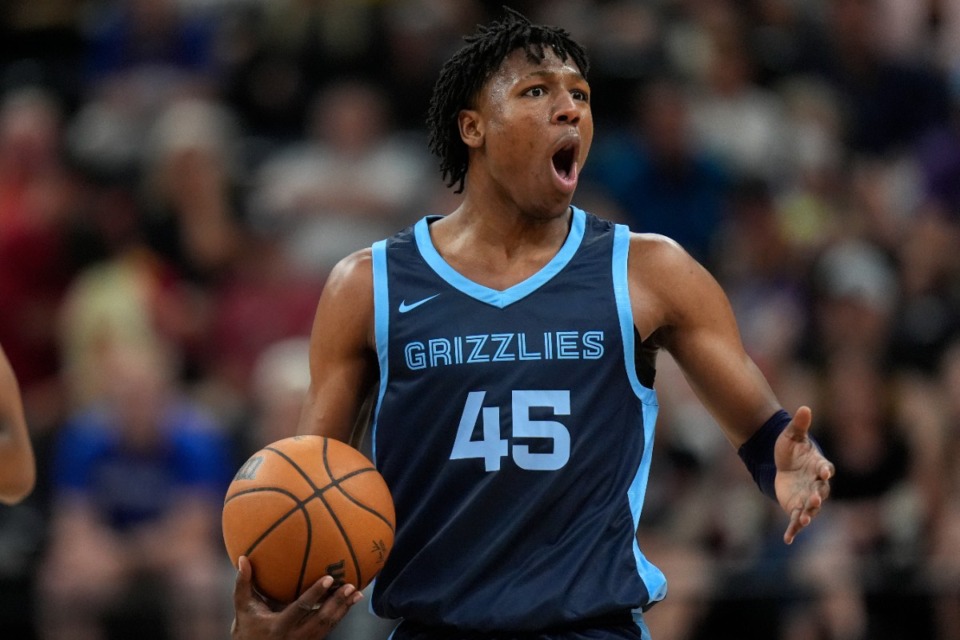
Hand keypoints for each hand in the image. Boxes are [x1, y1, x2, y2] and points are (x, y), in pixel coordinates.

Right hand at [231, 556, 362, 638]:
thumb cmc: (246, 627)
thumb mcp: (243, 608)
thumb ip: (243, 584)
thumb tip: (242, 558)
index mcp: (280, 625)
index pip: (302, 608)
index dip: (316, 594)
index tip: (329, 578)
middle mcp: (295, 636)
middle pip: (322, 619)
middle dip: (338, 603)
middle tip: (350, 586)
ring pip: (329, 626)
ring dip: (344, 609)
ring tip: (357, 593)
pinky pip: (329, 629)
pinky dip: (340, 615)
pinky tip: (350, 602)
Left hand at [774, 406, 834, 544]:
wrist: (784, 463)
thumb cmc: (792, 448)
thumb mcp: (792, 435)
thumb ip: (799, 424)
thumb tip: (804, 407)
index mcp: (819, 466)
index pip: (825, 469)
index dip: (825, 470)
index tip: (825, 470)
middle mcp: (817, 485)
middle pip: (820, 492)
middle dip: (817, 497)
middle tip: (813, 500)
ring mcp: (807, 498)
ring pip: (810, 509)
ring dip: (807, 515)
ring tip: (802, 520)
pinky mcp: (796, 507)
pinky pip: (796, 520)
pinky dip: (793, 530)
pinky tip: (788, 539)